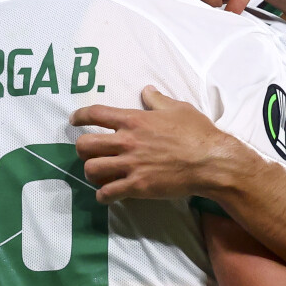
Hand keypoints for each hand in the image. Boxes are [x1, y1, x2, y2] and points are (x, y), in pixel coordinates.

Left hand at [71, 86, 256, 202]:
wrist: (211, 162)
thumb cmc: (198, 133)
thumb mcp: (178, 108)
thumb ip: (157, 100)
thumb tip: (147, 90)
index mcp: (134, 120)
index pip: (96, 114)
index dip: (80, 116)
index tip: (74, 120)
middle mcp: (127, 141)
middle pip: (85, 145)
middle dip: (82, 149)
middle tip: (90, 153)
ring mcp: (131, 165)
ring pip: (91, 170)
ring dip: (91, 173)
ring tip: (99, 174)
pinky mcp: (137, 186)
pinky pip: (107, 193)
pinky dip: (103, 195)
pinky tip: (108, 194)